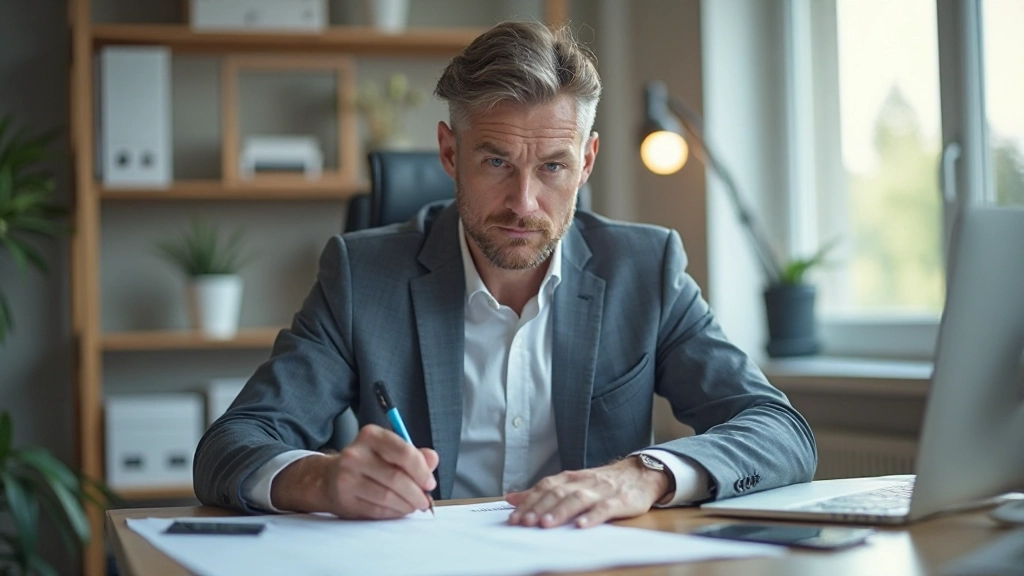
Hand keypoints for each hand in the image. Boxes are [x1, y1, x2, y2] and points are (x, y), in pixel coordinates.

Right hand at [271, 424, 437, 518]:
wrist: (329, 478)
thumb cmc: (367, 463)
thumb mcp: (389, 451)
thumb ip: (414, 454)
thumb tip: (433, 459)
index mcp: (371, 436)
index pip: (404, 452)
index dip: (422, 471)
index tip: (430, 483)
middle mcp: (355, 454)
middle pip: (397, 478)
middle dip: (417, 493)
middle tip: (425, 500)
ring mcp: (347, 477)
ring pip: (388, 497)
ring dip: (407, 505)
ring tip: (413, 505)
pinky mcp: (345, 499)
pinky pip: (377, 510)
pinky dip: (393, 513)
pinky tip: (398, 509)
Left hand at [506, 456, 669, 528]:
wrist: (640, 474)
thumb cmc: (602, 483)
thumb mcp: (572, 484)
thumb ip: (543, 492)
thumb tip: (511, 498)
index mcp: (571, 478)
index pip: (546, 487)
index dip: (529, 501)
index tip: (514, 517)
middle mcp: (584, 482)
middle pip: (558, 493)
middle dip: (539, 508)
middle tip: (525, 523)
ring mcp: (602, 491)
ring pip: (578, 499)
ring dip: (561, 512)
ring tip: (546, 524)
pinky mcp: (620, 501)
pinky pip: (605, 508)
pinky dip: (592, 516)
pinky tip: (581, 525)